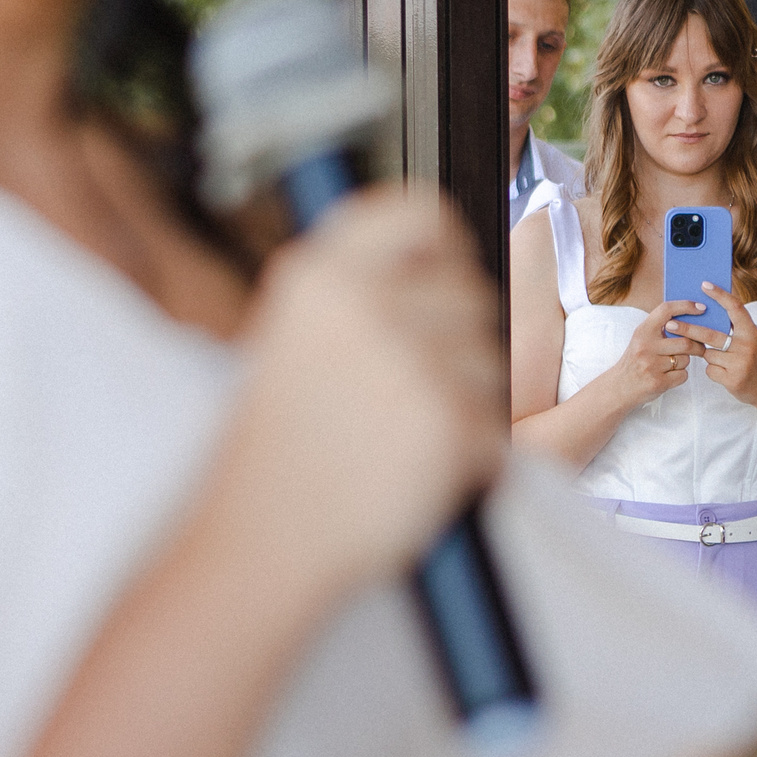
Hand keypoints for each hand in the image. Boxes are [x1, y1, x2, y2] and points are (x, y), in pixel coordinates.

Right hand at [219, 187, 505, 599]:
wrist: (262, 543)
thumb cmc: (275, 455)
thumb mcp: (289, 342)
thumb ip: (354, 295)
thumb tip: (435, 265)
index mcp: (321, 275)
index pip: (420, 214)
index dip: (443, 250)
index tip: (441, 279)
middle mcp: (367, 303)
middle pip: (470, 295)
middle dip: (457, 347)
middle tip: (403, 400)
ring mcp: (413, 360)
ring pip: (492, 364)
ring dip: (465, 407)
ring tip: (397, 445)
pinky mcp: (449, 419)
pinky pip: (494, 427)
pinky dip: (470, 461)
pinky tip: (413, 477)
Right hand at [591, 297, 706, 410]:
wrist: (619, 387)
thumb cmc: (635, 361)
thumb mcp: (642, 339)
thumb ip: (661, 328)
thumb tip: (691, 319)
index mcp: (643, 331)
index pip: (666, 310)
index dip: (686, 306)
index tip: (701, 307)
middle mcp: (645, 346)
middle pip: (685, 341)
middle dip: (697, 345)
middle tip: (700, 347)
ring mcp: (651, 365)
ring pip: (685, 359)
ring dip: (685, 362)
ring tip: (673, 364)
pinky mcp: (657, 382)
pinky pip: (683, 375)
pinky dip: (680, 376)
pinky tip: (669, 376)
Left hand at [679, 281, 756, 420]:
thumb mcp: (755, 340)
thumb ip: (737, 330)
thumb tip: (710, 315)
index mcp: (752, 332)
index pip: (735, 308)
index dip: (719, 295)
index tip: (704, 285)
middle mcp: (747, 345)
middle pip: (710, 334)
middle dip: (687, 329)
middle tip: (669, 325)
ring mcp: (740, 363)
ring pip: (708, 354)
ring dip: (709, 357)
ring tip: (726, 362)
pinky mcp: (733, 379)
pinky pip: (710, 370)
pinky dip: (713, 371)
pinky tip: (726, 374)